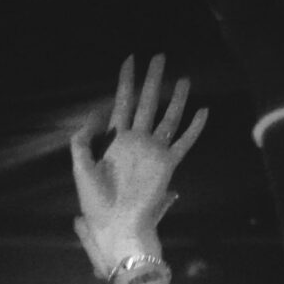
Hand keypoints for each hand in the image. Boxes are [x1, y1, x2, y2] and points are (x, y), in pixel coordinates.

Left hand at [69, 53, 206, 273]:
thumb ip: (83, 138)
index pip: (121, 103)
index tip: (130, 59)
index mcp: (115, 140)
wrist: (116, 226)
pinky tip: (203, 111)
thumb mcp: (81, 167)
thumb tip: (97, 112)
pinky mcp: (168, 164)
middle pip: (147, 103)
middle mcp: (137, 141)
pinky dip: (194, 127)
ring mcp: (154, 151)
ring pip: (168, 117)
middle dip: (152, 80)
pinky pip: (184, 141)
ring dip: (177, 99)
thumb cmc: (96, 202)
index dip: (125, 81)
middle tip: (160, 56)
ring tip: (183, 78)